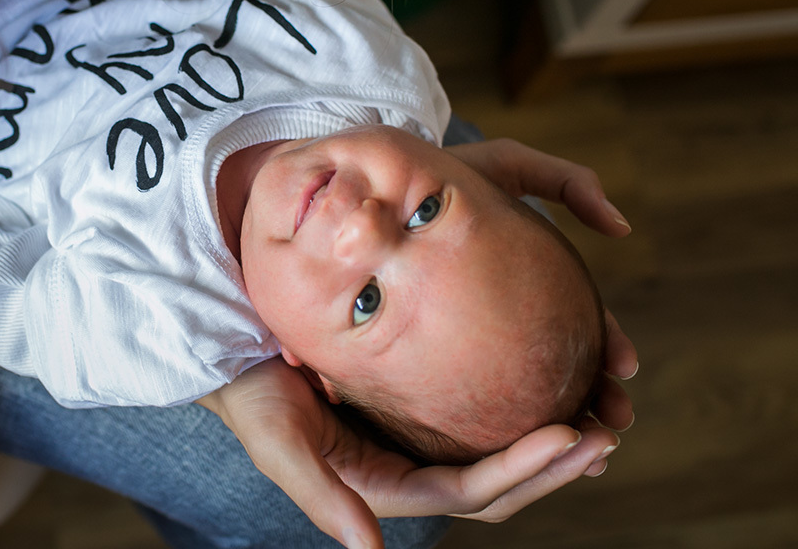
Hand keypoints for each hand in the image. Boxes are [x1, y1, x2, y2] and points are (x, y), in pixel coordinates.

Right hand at [200, 358, 619, 548]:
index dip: (524, 471)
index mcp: (388, 484)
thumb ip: (323, 496)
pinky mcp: (419, 400)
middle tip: (609, 429)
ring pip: (499, 450)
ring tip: (604, 410)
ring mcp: (418, 435)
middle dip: (557, 463)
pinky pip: (481, 408)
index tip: (573, 434)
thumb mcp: (280, 443)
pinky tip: (553, 372)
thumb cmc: (253, 396)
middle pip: (500, 482)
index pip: (471, 491)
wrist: (235, 346)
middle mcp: (412, 468)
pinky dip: (521, 401)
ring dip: (552, 440)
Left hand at [447, 138, 638, 459]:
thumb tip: (622, 228)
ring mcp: (468, 338)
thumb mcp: (504, 166)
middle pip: (560, 369)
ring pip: (522, 396)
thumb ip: (565, 181)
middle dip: (594, 400)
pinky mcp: (427, 356)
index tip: (624, 368)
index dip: (608, 346)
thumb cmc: (440, 171)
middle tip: (612, 424)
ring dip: (557, 427)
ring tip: (580, 450)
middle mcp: (503, 316)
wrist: (369, 186)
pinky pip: (464, 398)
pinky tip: (505, 448)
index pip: (581, 324)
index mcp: (525, 282)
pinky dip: (496, 426)